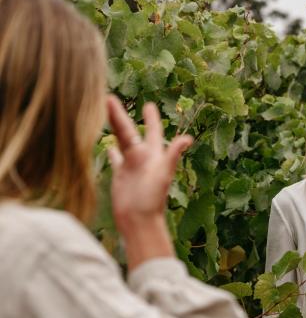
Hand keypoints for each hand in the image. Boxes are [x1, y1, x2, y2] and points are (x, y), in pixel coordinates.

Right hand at [106, 97, 191, 267]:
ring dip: (114, 127)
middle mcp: (142, 157)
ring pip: (120, 141)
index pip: (152, 131)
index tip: (149, 104)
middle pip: (129, 131)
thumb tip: (188, 139)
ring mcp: (131, 165)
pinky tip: (108, 145)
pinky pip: (116, 159)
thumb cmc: (152, 198)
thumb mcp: (164, 173)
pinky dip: (112, 150)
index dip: (151, 118)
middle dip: (122, 115)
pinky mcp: (121, 175)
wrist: (139, 220)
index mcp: (154, 154)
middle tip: (111, 98)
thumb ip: (173, 155)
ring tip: (106, 113)